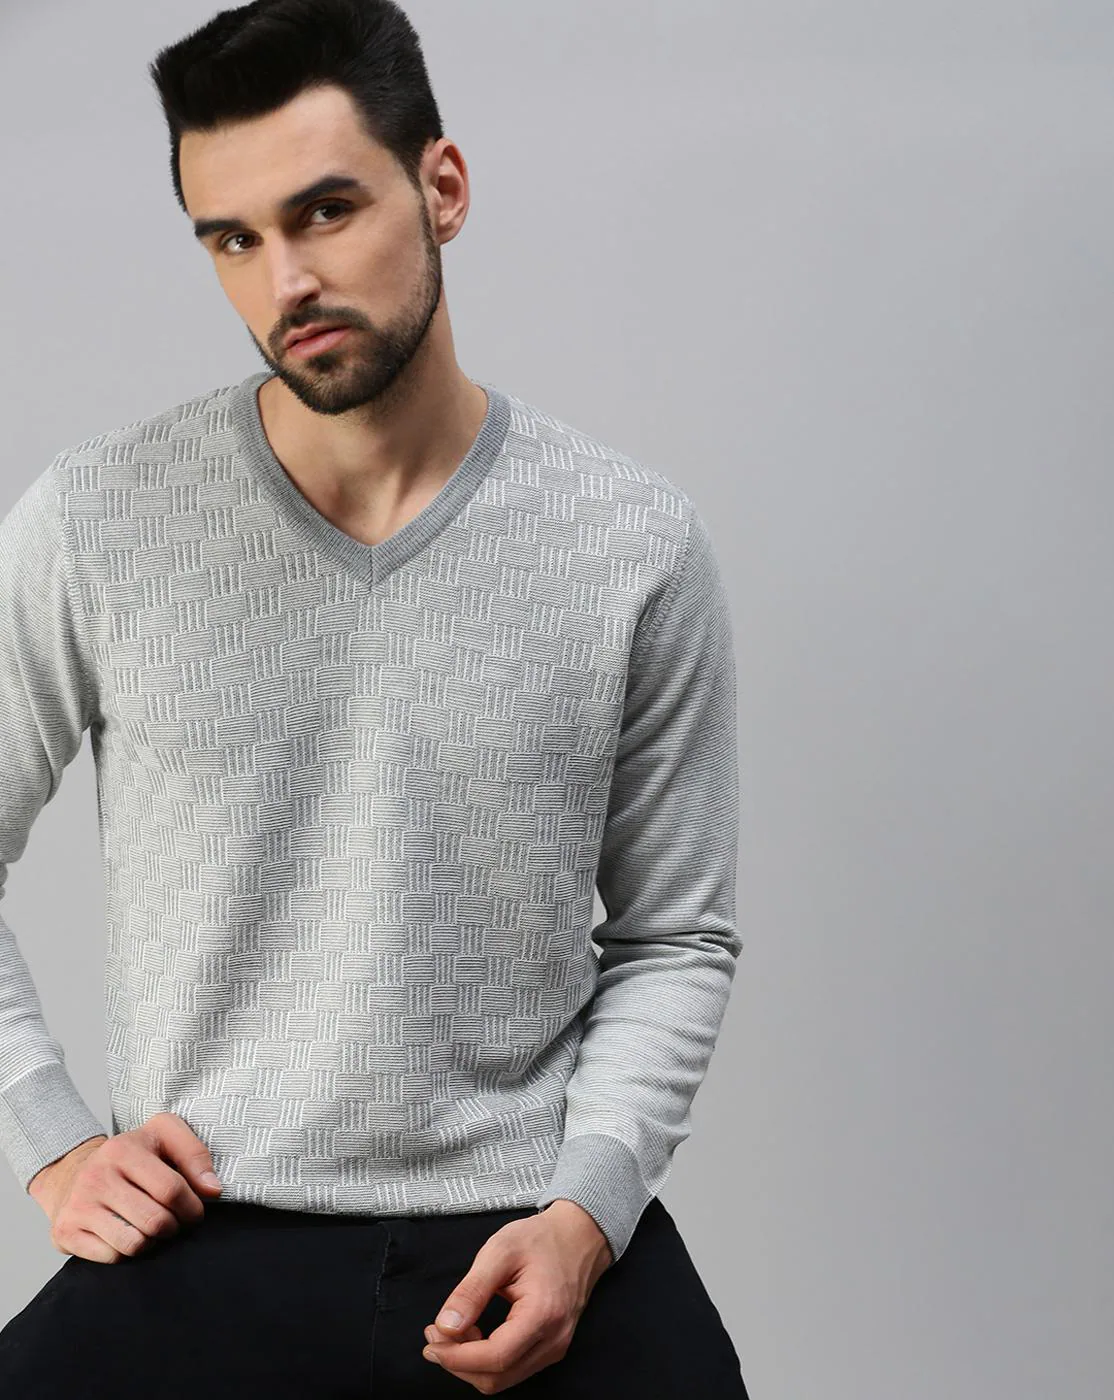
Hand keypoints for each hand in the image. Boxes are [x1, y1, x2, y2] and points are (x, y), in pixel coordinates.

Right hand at [26, 1112, 223, 1262]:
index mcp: (123, 1149)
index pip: (171, 1189)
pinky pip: (112, 1257)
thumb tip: (213, 1191)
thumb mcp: (164, 1135)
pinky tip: (128, 1234)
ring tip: (152, 1228)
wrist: (73, 1172)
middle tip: (174, 1222)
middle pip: (155, 1221)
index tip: (195, 1212)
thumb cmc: (131, 1156)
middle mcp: (96, 1176)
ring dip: (152, 1242)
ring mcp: (79, 1205)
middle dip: (174, 1227)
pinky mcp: (66, 1231)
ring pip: (134, 1244)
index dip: (192, 1207)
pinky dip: (127, 1252)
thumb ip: (195, 1155)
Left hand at [421, 1199, 613, 1392]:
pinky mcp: (550, 1348)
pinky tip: (474, 1332)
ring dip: (470, 1362)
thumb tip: (445, 1327)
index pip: (495, 1357)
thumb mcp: (500, 1252)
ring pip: (503, 1378)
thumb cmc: (541, 1239)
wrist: (578, 1236)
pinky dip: (486, 1358)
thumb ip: (471, 1291)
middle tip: (434, 1333)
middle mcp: (554, 1340)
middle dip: (458, 1362)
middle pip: (497, 1377)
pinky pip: (512, 1368)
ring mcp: (555, 1348)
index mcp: (543, 1315)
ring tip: (453, 1329)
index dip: (457, 1357)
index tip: (431, 1340)